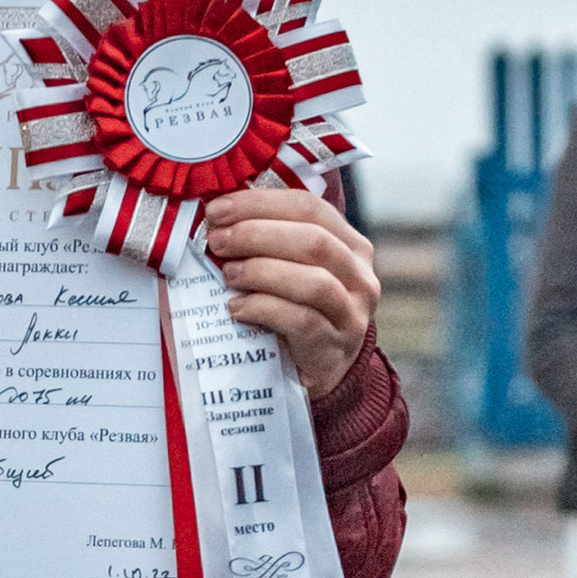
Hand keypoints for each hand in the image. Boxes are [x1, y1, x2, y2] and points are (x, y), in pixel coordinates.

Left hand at [201, 185, 378, 395]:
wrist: (318, 373)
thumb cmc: (295, 312)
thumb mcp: (292, 270)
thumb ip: (270, 242)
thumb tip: (218, 216)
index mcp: (350, 245)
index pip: (308, 208)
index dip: (260, 204)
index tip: (217, 209)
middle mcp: (359, 276)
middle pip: (312, 240)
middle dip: (255, 234)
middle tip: (217, 241)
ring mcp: (351, 314)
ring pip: (312, 281)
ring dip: (260, 272)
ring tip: (228, 276)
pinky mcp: (334, 347)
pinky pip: (301, 321)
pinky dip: (263, 309)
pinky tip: (237, 309)